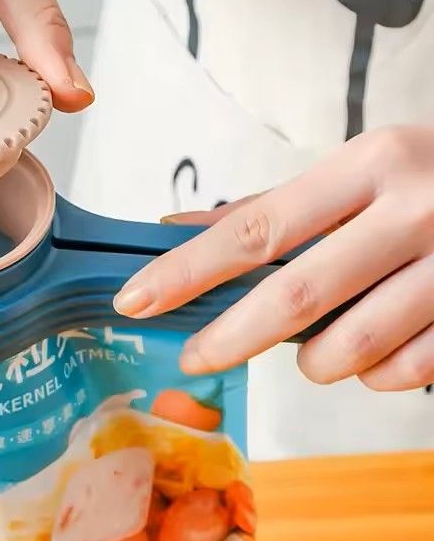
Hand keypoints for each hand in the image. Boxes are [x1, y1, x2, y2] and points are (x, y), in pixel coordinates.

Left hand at [114, 125, 433, 391]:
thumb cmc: (427, 178)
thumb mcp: (356, 173)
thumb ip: (272, 206)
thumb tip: (177, 227)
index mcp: (370, 165)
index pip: (255, 227)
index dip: (187, 271)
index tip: (136, 300)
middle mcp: (414, 213)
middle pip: (294, 298)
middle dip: (229, 337)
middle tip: (194, 356)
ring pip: (347, 350)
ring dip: (312, 359)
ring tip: (318, 338)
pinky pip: (399, 374)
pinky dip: (370, 373)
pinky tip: (377, 343)